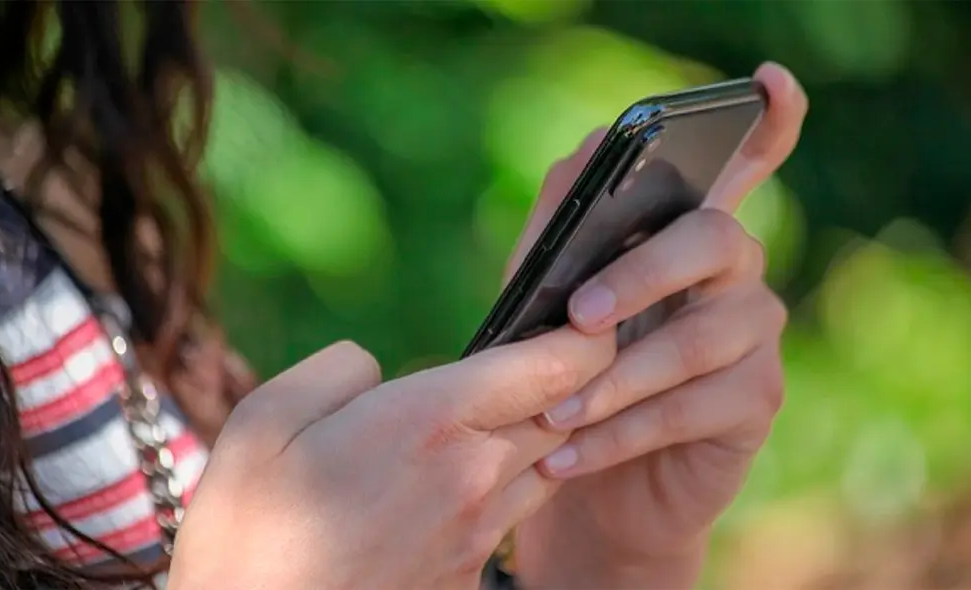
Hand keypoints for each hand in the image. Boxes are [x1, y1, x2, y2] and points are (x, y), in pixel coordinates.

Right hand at [168, 329, 614, 589]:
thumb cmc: (248, 533)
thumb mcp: (265, 420)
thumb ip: (339, 370)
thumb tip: (379, 370)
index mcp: (430, 423)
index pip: (553, 367)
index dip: (589, 337)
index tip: (589, 318)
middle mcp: (473, 478)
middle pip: (563, 414)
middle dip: (566, 382)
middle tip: (540, 356)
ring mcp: (477, 536)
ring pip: (547, 465)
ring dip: (538, 434)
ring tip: (496, 416)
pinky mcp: (469, 576)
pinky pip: (511, 515)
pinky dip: (505, 486)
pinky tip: (455, 481)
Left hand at [507, 63, 807, 588]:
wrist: (588, 483)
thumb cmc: (566, 375)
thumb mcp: (544, 300)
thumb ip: (561, 231)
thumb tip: (582, 155)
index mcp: (684, 234)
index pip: (745, 163)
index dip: (768, 120)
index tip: (770, 79)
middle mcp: (735, 272)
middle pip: (713, 240)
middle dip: (642, 274)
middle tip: (580, 315)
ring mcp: (755, 335)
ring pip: (696, 340)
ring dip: (613, 378)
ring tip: (552, 414)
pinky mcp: (758, 400)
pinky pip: (690, 409)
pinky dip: (619, 434)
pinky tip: (568, 456)